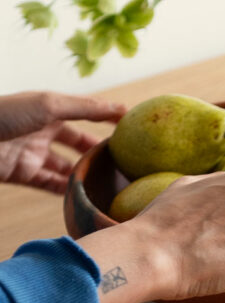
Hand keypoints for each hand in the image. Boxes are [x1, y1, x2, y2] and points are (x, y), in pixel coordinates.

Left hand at [0, 91, 125, 193]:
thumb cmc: (6, 114)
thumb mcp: (50, 105)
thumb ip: (86, 109)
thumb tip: (123, 109)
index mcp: (50, 109)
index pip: (85, 114)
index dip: (107, 121)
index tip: (133, 132)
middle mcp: (43, 130)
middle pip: (78, 143)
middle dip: (98, 152)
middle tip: (124, 165)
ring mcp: (33, 153)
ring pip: (66, 167)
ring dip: (84, 175)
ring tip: (109, 185)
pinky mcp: (23, 174)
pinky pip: (51, 185)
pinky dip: (67, 191)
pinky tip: (86, 197)